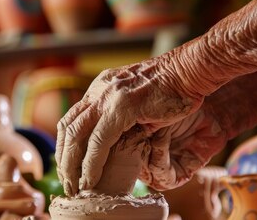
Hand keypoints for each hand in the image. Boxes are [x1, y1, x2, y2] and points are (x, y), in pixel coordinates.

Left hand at [56, 53, 256, 193]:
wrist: (192, 70)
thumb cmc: (174, 89)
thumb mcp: (140, 101)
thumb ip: (124, 118)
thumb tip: (117, 143)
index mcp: (101, 87)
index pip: (72, 119)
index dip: (66, 146)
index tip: (67, 167)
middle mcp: (99, 90)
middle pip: (68, 128)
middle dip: (64, 159)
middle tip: (67, 183)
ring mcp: (108, 96)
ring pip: (78, 136)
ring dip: (74, 165)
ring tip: (76, 186)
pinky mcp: (121, 107)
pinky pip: (99, 140)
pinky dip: (92, 162)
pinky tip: (91, 178)